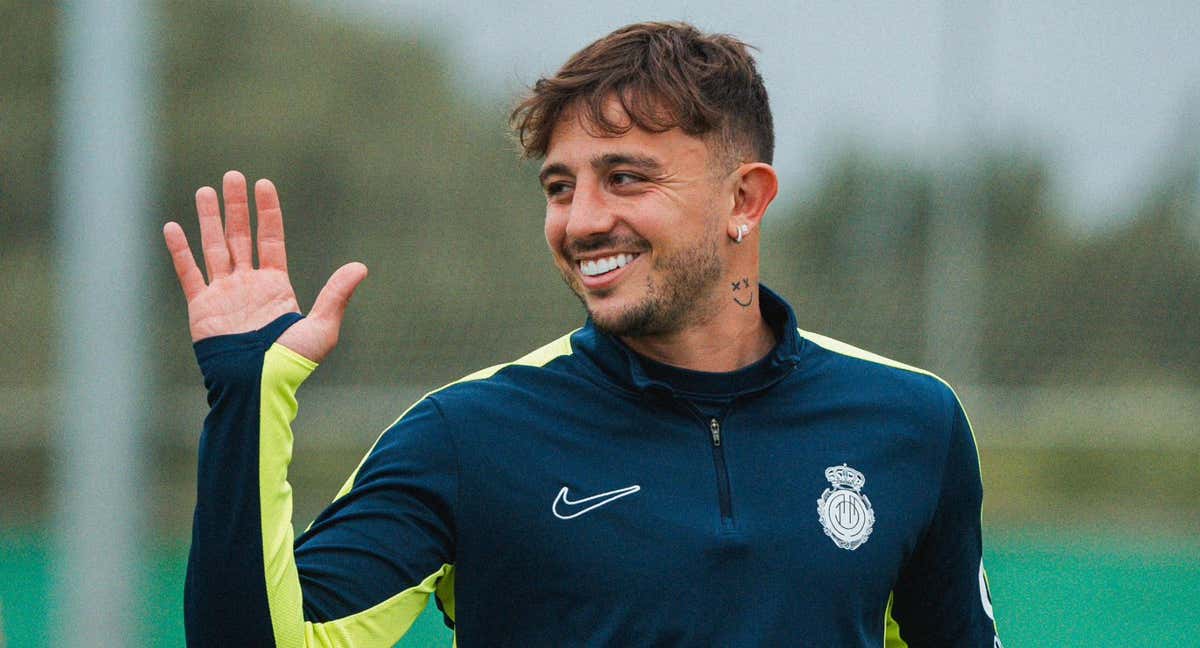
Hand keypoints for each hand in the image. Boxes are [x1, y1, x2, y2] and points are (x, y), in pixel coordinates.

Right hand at [163, 170, 366, 362]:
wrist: (258, 385)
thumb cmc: (292, 364)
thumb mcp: (322, 327)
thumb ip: (336, 295)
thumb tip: (360, 267)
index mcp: (276, 286)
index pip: (271, 239)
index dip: (267, 212)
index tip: (264, 184)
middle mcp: (248, 285)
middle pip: (239, 236)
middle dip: (236, 206)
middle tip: (232, 176)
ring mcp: (224, 294)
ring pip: (214, 247)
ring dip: (209, 219)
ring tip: (204, 190)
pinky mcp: (202, 307)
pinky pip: (189, 274)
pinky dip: (180, 251)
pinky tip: (173, 227)